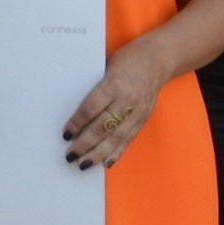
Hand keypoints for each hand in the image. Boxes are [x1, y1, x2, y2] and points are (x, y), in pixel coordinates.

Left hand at [63, 43, 165, 169]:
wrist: (158, 59)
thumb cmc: (127, 60)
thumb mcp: (106, 68)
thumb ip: (95, 89)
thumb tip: (75, 112)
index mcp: (114, 84)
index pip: (91, 108)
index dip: (77, 124)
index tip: (65, 134)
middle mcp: (126, 100)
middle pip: (102, 127)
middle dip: (84, 144)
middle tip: (70, 155)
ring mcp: (137, 112)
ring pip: (115, 138)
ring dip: (98, 154)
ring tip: (83, 164)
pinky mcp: (143, 119)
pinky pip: (128, 139)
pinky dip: (117, 152)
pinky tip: (106, 162)